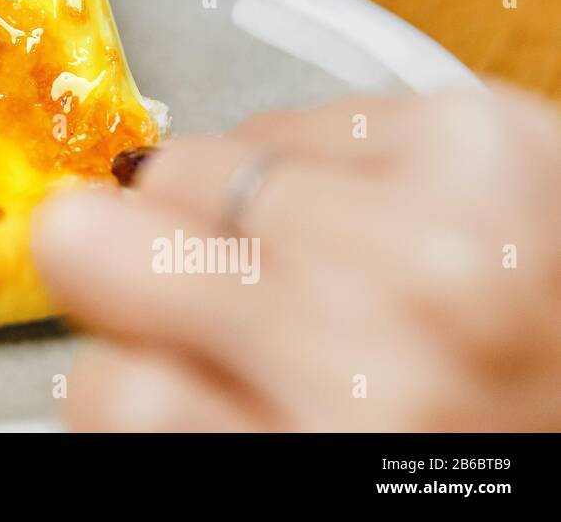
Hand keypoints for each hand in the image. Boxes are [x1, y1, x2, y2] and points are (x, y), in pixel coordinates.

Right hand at [31, 86, 560, 430]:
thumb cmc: (485, 433)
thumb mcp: (332, 466)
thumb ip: (210, 416)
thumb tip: (108, 334)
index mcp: (329, 462)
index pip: (111, 394)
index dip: (111, 373)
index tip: (149, 365)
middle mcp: (378, 366)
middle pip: (103, 249)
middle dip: (118, 255)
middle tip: (182, 277)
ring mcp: (430, 240)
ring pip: (185, 169)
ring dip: (218, 205)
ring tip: (302, 250)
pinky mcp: (472, 136)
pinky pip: (283, 121)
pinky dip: (301, 159)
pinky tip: (366, 212)